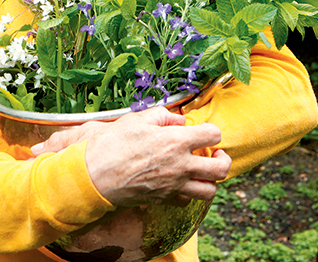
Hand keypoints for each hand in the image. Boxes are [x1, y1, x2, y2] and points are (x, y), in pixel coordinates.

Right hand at [30, 107, 230, 207]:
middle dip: (222, 160)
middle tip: (213, 154)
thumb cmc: (113, 145)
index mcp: (177, 141)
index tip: (202, 132)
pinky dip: (189, 193)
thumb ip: (163, 116)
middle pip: (220, 168)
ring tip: (201, 172)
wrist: (95, 174)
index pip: (213, 135)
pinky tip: (181, 183)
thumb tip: (178, 120)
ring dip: (209, 180)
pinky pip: (187, 201)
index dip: (210, 132)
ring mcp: (174, 185)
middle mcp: (181, 166)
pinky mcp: (163, 199)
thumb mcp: (137, 120)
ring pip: (209, 191)